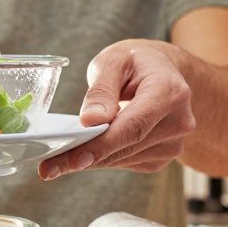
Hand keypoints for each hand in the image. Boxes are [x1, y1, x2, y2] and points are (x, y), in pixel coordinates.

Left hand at [40, 40, 195, 179]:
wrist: (163, 71)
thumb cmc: (137, 62)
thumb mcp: (114, 60)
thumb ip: (102, 89)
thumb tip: (91, 121)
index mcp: (170, 92)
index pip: (133, 126)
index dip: (102, 145)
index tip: (72, 158)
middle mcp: (178, 120)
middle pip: (127, 146)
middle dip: (85, 157)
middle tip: (49, 166)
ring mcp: (174, 142)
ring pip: (125, 159)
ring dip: (91, 161)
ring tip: (58, 161)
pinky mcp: (163, 155)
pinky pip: (128, 162)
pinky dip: (103, 159)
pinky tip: (84, 153)